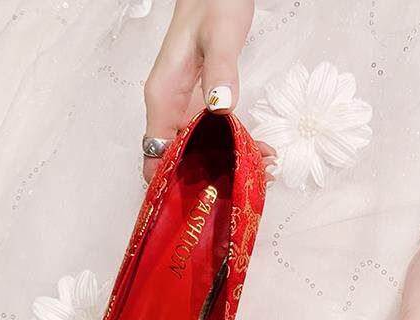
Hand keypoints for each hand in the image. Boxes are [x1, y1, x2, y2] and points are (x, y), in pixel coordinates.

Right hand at [143, 0, 274, 181]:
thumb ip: (220, 71)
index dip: (170, 184)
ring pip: (200, 151)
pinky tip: (260, 151)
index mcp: (163, 97)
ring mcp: (187, 108)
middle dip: (209, 180)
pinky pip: (216, 135)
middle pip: (179, 160)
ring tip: (263, 170)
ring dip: (227, 166)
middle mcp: (171, 108)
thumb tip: (221, 108)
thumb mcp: (219, 35)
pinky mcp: (205, 103)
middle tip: (247, 185)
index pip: (155, 155)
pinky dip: (236, 147)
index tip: (200, 200)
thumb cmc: (212, 1)